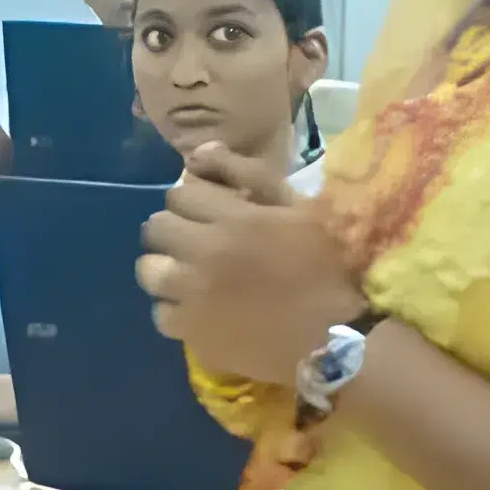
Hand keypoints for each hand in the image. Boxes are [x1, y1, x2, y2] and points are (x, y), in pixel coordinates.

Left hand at [140, 146, 363, 386]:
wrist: (340, 334)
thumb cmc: (328, 263)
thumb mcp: (298, 205)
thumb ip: (248, 173)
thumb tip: (198, 153)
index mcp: (234, 219)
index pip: (179, 194)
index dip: (193, 201)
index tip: (209, 213)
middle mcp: (206, 255)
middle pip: (156, 229)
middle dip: (174, 230)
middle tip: (196, 242)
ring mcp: (196, 298)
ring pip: (149, 272)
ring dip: (167, 268)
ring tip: (190, 276)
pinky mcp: (195, 336)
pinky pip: (161, 315)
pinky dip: (175, 310)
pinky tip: (198, 311)